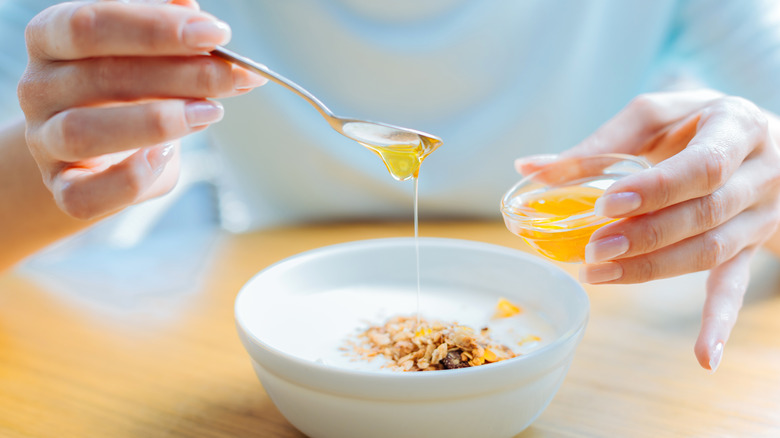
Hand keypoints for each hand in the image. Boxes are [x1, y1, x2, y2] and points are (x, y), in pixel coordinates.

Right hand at [17, 0, 265, 219]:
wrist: (95, 152)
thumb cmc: (124, 93)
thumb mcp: (145, 55)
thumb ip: (166, 34)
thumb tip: (192, 12)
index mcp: (51, 38)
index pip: (91, 24)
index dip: (156, 28)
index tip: (215, 34)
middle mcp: (38, 88)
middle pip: (99, 75)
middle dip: (179, 74)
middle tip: (233, 76)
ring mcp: (45, 142)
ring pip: (83, 132)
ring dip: (157, 121)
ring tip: (211, 112)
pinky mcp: (63, 189)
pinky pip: (86, 194)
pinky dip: (130, 179)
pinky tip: (168, 155)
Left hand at [516, 89, 779, 370]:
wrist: (762, 142)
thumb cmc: (696, 124)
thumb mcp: (654, 118)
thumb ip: (599, 144)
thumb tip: (527, 169)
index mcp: (736, 127)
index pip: (703, 166)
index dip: (656, 189)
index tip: (606, 204)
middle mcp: (759, 173)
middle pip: (704, 213)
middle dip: (645, 235)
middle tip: (593, 248)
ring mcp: (759, 216)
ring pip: (710, 250)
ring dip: (653, 268)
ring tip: (599, 273)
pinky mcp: (752, 248)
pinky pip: (736, 286)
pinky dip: (719, 322)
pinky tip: (705, 358)